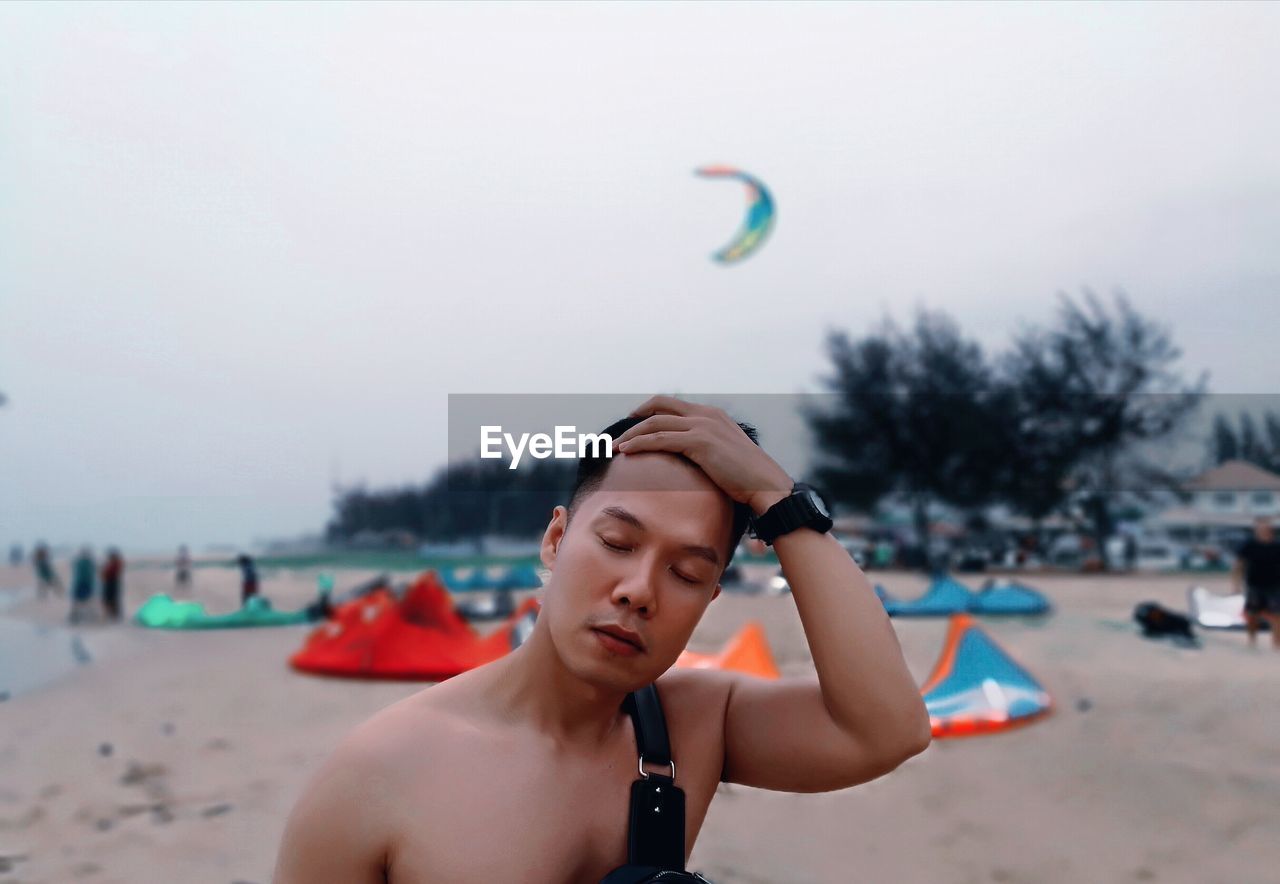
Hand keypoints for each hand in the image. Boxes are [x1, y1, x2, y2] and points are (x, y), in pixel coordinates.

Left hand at [614, 395, 792, 515]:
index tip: (634, 425)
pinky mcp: (699, 441)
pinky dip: (639, 444)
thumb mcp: (725, 456)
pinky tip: (625, 452)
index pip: (673, 405)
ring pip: (655, 423)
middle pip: (659, 407)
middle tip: (618, 435)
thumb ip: (707, 450)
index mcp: (713, 415)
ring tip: (613, 447)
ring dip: (630, 435)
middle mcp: (707, 414)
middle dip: (635, 419)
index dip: (650, 412)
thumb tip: (689, 462)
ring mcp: (703, 426)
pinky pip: (660, 439)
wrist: (766, 485)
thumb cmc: (748, 479)